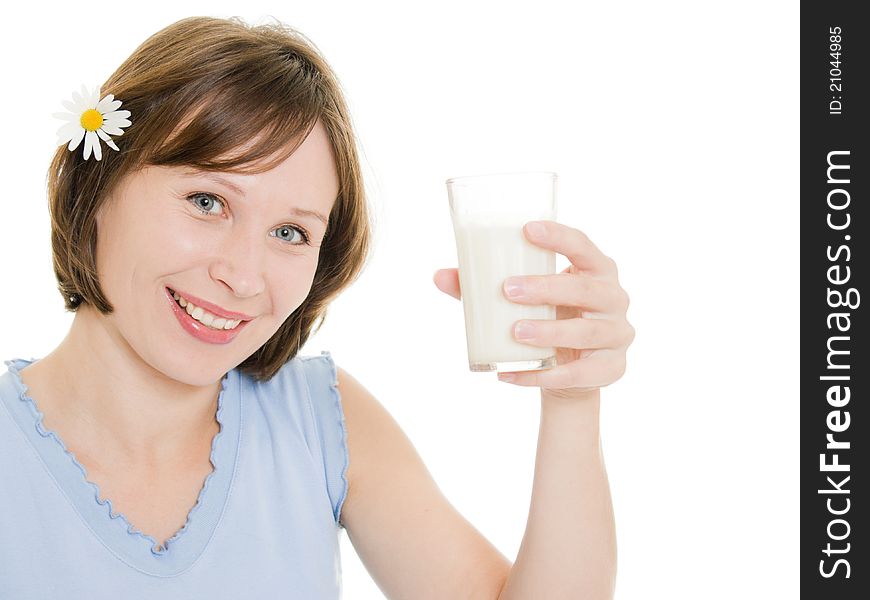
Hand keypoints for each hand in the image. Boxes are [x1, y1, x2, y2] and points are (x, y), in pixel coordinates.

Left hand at [433, 220, 634, 397]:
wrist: (572, 371)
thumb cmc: (548, 318)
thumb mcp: (523, 300)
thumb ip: (483, 287)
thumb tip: (438, 276)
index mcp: (597, 270)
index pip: (584, 246)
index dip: (560, 236)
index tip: (527, 229)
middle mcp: (614, 298)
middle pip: (586, 290)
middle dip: (547, 288)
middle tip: (508, 290)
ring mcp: (618, 335)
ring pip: (586, 333)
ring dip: (550, 331)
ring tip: (515, 332)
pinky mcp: (612, 369)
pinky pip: (578, 374)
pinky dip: (541, 375)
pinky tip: (509, 374)